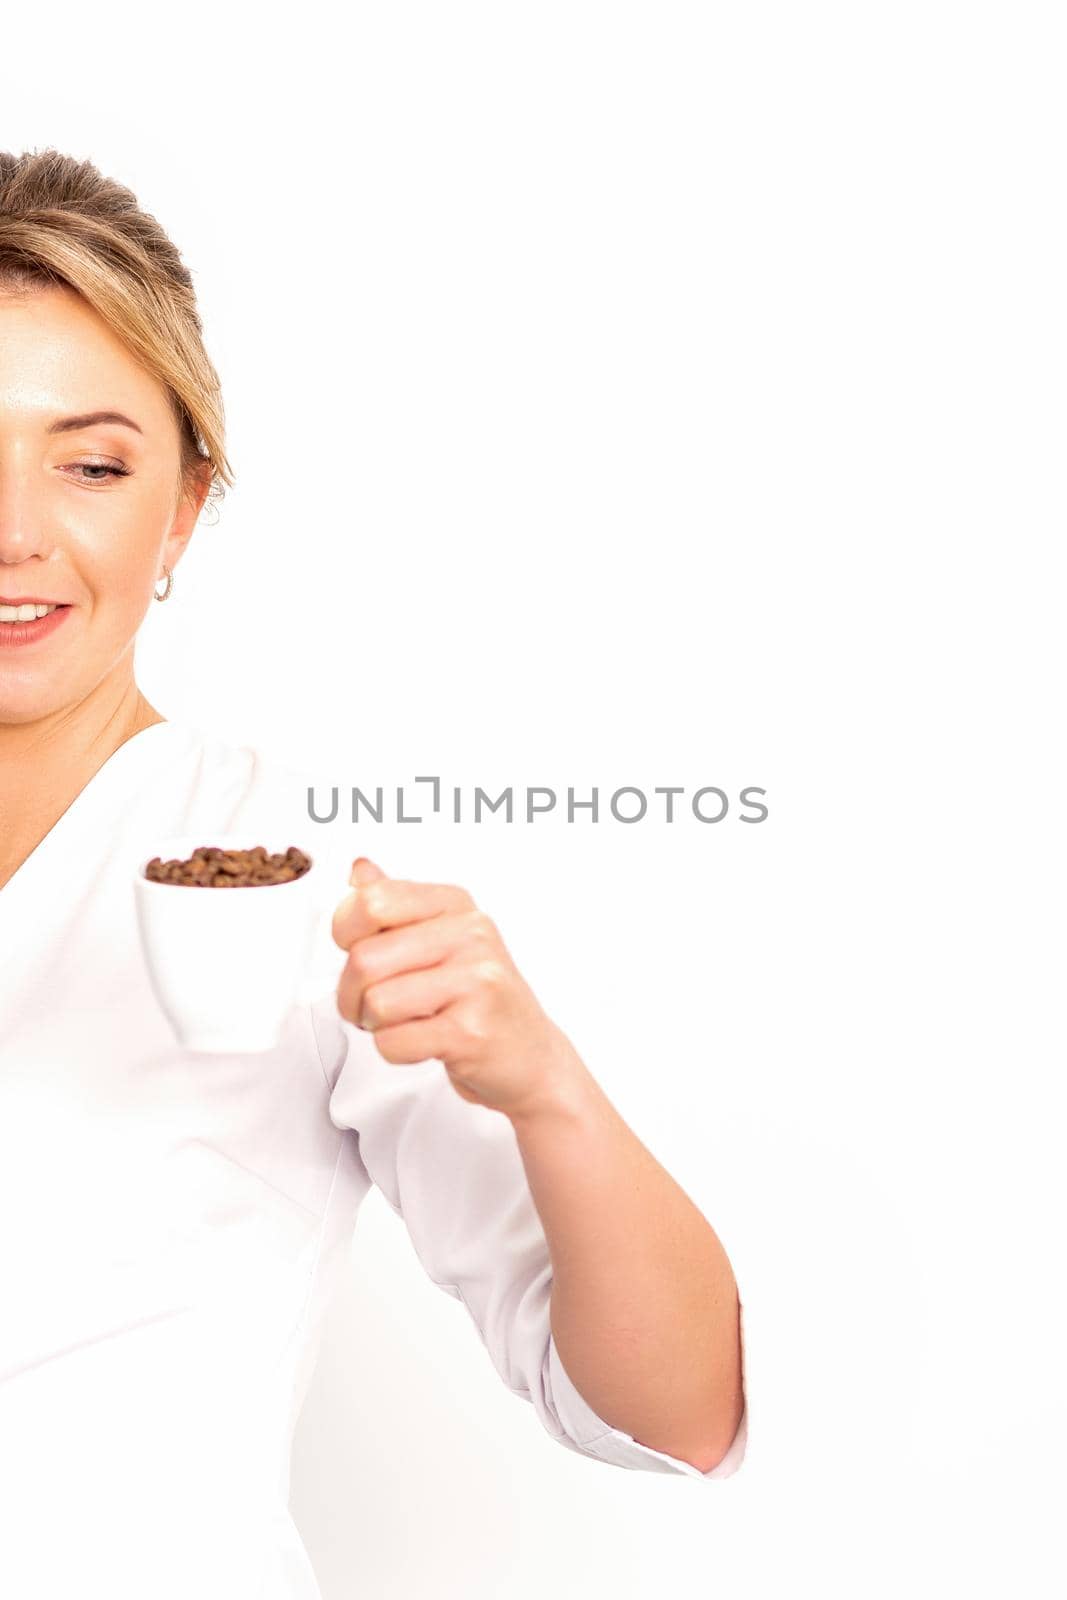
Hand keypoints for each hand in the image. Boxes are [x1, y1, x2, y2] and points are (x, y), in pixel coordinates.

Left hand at [330, 857, 583, 1119]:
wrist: (530, 1054)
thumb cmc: (479, 998)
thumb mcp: (442, 939)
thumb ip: (398, 905)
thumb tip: (360, 870)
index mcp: (455, 905)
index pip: (372, 901)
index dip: (346, 933)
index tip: (358, 950)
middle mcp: (471, 935)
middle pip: (365, 958)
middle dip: (351, 994)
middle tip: (370, 1005)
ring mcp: (476, 981)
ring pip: (377, 1002)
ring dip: (374, 1024)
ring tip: (402, 1022)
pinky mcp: (472, 1030)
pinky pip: (394, 1042)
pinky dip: (395, 1051)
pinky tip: (423, 1042)